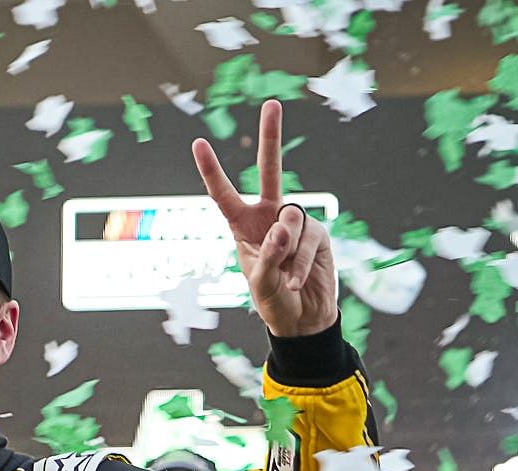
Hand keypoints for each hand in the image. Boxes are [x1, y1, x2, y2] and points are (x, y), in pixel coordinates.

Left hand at [190, 100, 337, 338]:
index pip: (224, 195)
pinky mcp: (319, 234)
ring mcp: (296, 223)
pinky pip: (308, 240)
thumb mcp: (259, 284)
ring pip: (292, 219)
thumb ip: (268, 255)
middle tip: (272, 103)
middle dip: (270, 137)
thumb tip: (284, 226)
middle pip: (270, 171)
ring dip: (288, 252)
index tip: (198, 143)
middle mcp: (269, 217)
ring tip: (285, 278)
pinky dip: (300, 263)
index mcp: (243, 226)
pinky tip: (296, 281)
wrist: (302, 320)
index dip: (212, 171)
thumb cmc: (272, 302)